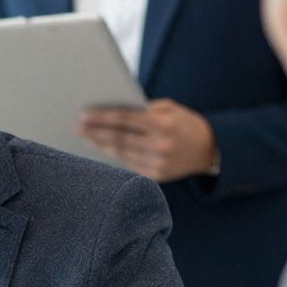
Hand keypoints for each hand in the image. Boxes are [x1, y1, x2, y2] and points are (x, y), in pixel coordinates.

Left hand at [79, 99, 217, 181]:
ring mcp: (158, 163)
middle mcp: (160, 145)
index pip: (125, 119)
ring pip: (121, 154)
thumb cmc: (183, 123)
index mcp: (163, 123)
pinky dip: (113, 157)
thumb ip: (142, 109)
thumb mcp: (169, 108)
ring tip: (85, 137)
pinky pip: (128, 166)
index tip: (83, 114)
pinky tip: (101, 150)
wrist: (210, 149)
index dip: (101, 117)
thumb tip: (108, 111)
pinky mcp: (156, 177)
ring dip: (100, 145)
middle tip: (77, 127)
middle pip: (119, 138)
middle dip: (95, 132)